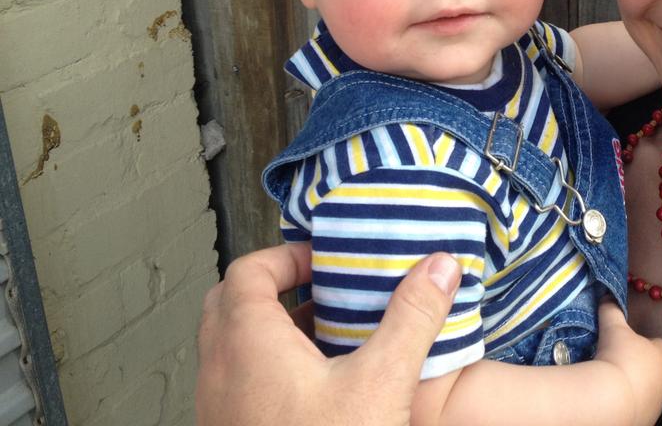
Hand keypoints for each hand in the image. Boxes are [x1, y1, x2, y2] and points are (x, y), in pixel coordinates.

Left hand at [196, 242, 461, 425]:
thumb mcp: (382, 383)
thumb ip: (412, 318)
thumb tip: (440, 265)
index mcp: (249, 345)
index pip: (248, 271)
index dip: (287, 257)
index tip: (326, 262)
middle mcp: (220, 372)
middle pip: (230, 303)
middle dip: (274, 286)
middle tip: (320, 290)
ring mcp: (217, 409)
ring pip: (229, 346)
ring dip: (269, 328)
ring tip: (324, 335)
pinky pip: (235, 382)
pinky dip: (265, 366)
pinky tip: (315, 387)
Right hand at [594, 301, 661, 425]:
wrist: (613, 398)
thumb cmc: (618, 357)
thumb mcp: (612, 328)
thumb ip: (612, 310)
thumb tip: (608, 295)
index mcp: (659, 355)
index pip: (661, 346)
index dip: (648, 344)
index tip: (631, 343)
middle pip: (657, 370)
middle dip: (642, 367)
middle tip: (619, 363)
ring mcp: (656, 402)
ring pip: (649, 391)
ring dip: (636, 387)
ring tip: (614, 383)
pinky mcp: (646, 419)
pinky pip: (639, 409)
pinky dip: (629, 404)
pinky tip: (613, 399)